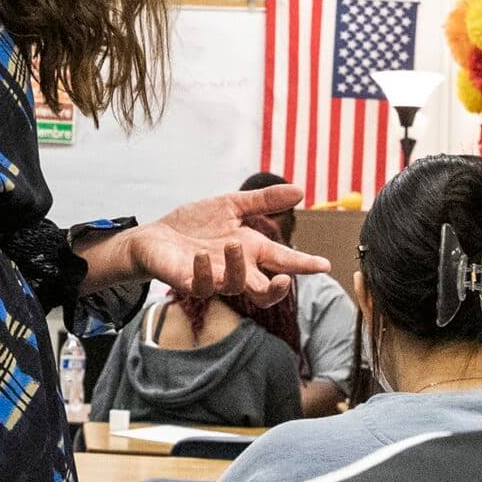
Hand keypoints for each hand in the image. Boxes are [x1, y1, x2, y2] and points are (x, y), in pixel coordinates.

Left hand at [122, 184, 330, 306]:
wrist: (157, 235)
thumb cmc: (195, 224)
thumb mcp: (231, 205)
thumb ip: (263, 201)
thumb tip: (300, 191)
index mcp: (251, 250)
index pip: (283, 261)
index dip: (304, 265)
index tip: (324, 265)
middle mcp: (237, 269)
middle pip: (265, 291)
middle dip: (277, 289)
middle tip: (283, 280)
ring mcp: (214, 279)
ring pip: (236, 288)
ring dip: (238, 269)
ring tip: (232, 244)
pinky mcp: (189, 282)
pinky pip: (203, 286)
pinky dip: (205, 272)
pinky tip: (203, 255)